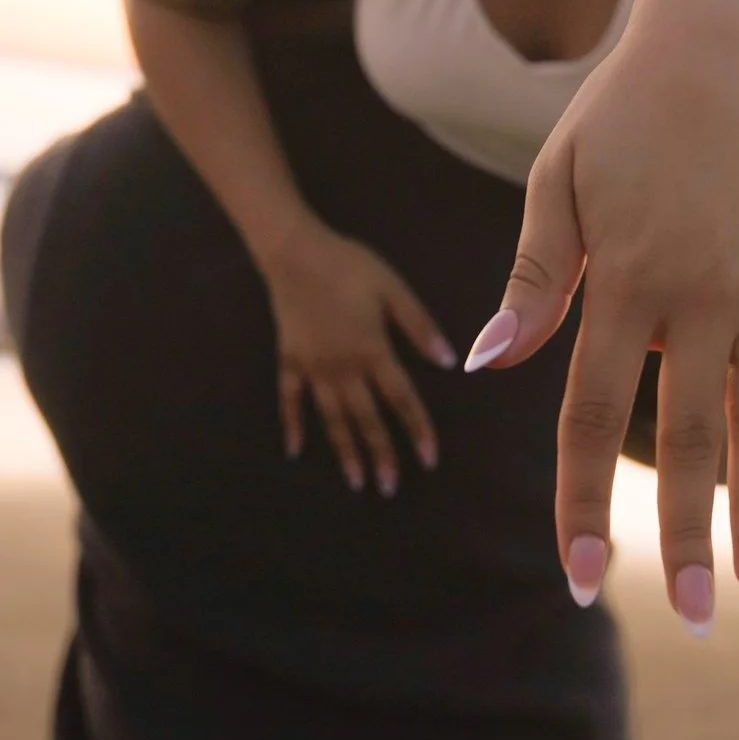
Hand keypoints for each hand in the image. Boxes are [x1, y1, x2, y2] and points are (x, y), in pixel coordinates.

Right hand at [262, 221, 453, 494]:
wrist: (294, 252)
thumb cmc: (349, 266)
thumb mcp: (392, 288)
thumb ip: (418, 325)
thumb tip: (449, 360)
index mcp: (373, 350)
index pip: (401, 399)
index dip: (417, 429)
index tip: (429, 459)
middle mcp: (343, 368)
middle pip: (366, 419)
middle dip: (380, 455)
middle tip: (389, 488)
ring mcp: (312, 368)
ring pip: (332, 418)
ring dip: (344, 451)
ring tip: (356, 482)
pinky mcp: (289, 360)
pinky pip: (290, 400)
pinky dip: (293, 425)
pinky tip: (295, 450)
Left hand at [465, 0, 738, 631]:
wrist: (727, 33)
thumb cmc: (624, 110)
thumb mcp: (557, 180)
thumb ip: (532, 279)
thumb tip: (488, 368)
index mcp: (623, 276)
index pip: (593, 415)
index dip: (585, 504)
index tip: (580, 581)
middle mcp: (699, 289)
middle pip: (688, 438)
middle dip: (685, 537)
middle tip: (689, 619)